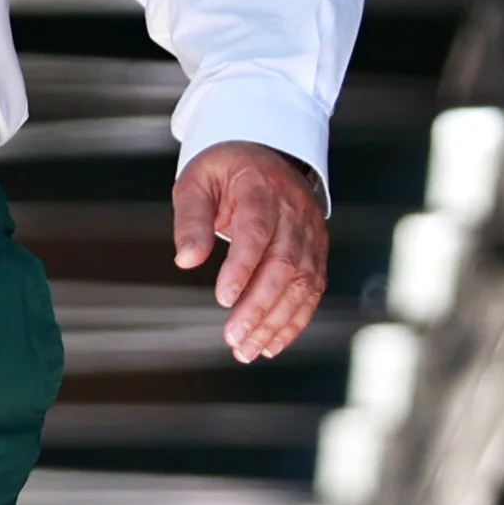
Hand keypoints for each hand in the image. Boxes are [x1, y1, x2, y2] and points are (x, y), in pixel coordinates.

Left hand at [173, 140, 330, 362]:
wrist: (266, 155)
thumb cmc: (224, 171)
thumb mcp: (196, 183)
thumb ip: (190, 220)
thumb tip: (186, 260)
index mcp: (261, 189)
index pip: (257, 232)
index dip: (243, 267)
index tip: (222, 298)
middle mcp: (294, 212)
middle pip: (284, 264)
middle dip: (259, 306)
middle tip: (233, 338)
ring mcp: (311, 233)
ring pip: (303, 284)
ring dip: (277, 322)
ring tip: (248, 349)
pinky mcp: (317, 251)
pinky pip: (312, 290)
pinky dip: (294, 320)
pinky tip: (272, 342)